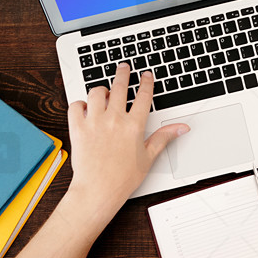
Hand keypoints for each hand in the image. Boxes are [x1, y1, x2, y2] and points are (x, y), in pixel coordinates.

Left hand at [63, 63, 188, 226]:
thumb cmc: (122, 178)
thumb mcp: (148, 157)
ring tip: (104, 92)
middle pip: (119, 87)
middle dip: (123, 73)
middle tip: (124, 67)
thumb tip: (181, 128)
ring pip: (96, 92)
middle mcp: (114, 120)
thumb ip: (164, 137)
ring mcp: (94, 122)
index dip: (146, 83)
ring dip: (101, 90)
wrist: (98, 191)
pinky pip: (75, 105)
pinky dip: (79, 104)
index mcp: (133, 126)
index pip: (143, 96)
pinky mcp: (78, 128)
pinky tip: (85, 108)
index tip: (146, 75)